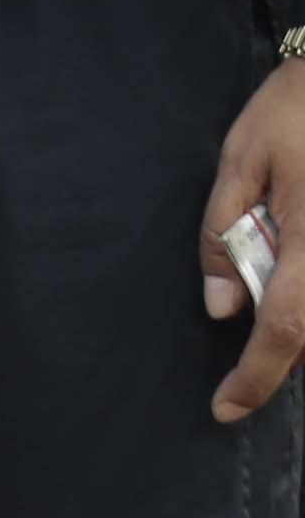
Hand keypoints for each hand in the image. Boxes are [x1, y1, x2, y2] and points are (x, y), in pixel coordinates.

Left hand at [204, 62, 304, 420]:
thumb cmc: (298, 108)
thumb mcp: (240, 160)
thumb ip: (223, 233)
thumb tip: (220, 305)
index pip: (284, 329)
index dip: (255, 377)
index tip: (224, 408)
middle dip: (278, 347)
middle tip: (239, 355)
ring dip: (298, 317)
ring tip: (271, 295)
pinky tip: (293, 261)